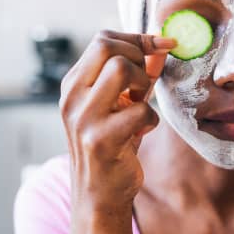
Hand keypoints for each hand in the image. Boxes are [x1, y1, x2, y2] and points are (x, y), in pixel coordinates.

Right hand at [59, 30, 175, 216]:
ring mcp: (83, 118)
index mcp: (74, 84)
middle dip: (138, 56)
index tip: (162, 46)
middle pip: (107, 46)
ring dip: (142, 84)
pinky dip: (150, 119)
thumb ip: (139, 73)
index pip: (102, 39)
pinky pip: (139, 111)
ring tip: (140, 104)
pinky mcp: (99, 140)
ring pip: (120, 69)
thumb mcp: (122, 104)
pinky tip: (142, 132)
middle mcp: (72, 97)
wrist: (99, 195)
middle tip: (144, 84)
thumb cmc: (113, 144)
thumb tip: (162, 44)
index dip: (137, 39)